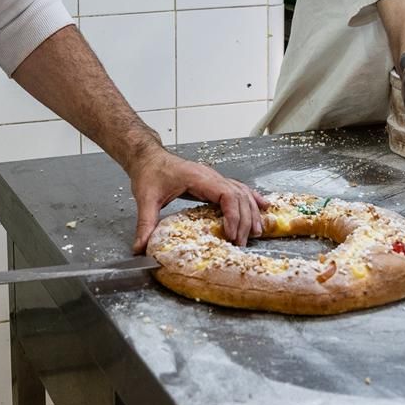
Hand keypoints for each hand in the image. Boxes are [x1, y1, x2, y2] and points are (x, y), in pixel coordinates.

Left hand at [127, 147, 266, 252]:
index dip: (233, 214)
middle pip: (238, 195)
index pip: (226, 193)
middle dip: (244, 219)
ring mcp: (214, 178)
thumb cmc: (149, 172)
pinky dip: (251, 199)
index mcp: (198, 177)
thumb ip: (145, 223)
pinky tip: (263, 206)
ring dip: (251, 212)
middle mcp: (211, 176)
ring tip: (256, 232)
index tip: (231, 234)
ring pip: (242, 192)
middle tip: (241, 242)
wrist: (148, 157)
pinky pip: (238, 189)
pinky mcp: (213, 183)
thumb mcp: (145, 198)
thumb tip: (141, 247)